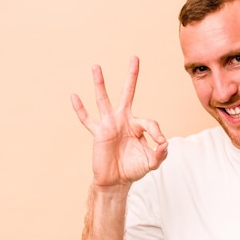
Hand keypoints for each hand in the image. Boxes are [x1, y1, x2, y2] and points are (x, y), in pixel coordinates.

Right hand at [71, 56, 167, 186]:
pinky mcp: (98, 133)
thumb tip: (165, 143)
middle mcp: (124, 120)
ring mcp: (109, 125)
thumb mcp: (152, 163)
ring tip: (96, 67)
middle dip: (132, 77)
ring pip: (104, 100)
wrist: (116, 181)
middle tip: (135, 58)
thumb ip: (160, 154)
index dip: (157, 133)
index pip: (150, 123)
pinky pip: (87, 120)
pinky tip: (74, 96)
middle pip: (128, 94)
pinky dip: (80, 109)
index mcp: (138, 126)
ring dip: (100, 83)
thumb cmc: (134, 169)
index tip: (160, 144)